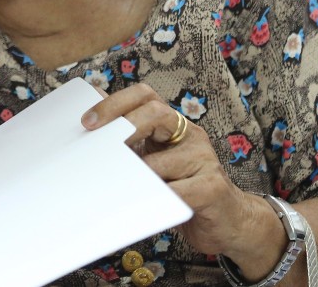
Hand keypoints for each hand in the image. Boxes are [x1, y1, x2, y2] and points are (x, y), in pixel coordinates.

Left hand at [81, 84, 259, 256]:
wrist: (230, 222)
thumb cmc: (182, 190)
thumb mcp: (154, 162)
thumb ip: (131, 146)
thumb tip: (91, 130)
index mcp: (172, 125)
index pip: (144, 96)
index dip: (115, 103)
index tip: (87, 122)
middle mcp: (189, 135)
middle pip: (155, 112)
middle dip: (122, 126)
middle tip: (99, 147)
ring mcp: (204, 159)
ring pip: (159, 160)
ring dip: (136, 175)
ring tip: (119, 189)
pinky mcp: (212, 187)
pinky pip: (176, 191)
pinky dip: (155, 199)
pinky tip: (142, 207)